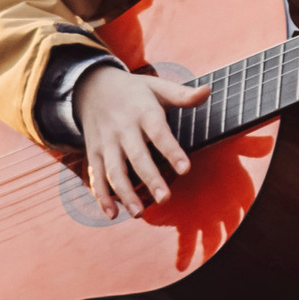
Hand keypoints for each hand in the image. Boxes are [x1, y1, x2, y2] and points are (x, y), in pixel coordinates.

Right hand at [73, 62, 210, 216]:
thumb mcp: (156, 87)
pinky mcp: (94, 152)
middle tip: (165, 199)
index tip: (185, 169)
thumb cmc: (133, 90)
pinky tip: (112, 214)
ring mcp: (106, 142)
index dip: (172, 151)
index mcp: (142, 112)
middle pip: (137, 156)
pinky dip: (101, 195)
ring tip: (139, 214)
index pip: (159, 133)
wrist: (90, 85)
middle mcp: (123, 128)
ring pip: (114, 171)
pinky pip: (96, 176)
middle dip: (150, 178)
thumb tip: (208, 91)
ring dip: (125, 193)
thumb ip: (182, 95)